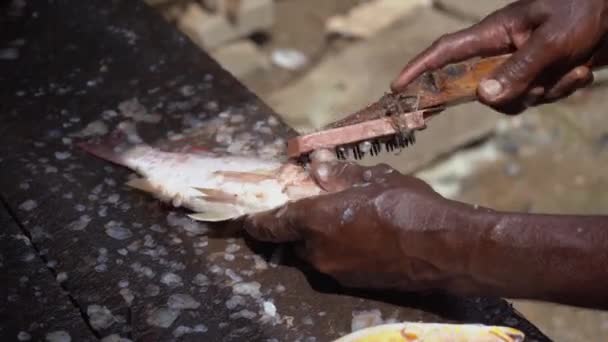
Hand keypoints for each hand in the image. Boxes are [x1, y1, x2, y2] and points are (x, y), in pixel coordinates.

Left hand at [243, 152, 488, 292]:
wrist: (444, 250)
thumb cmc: (406, 206)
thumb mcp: (373, 179)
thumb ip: (338, 175)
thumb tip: (317, 167)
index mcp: (315, 221)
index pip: (271, 223)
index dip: (257, 220)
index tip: (249, 216)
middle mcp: (317, 251)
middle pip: (291, 239)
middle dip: (295, 225)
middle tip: (310, 207)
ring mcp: (334, 271)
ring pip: (312, 252)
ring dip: (317, 238)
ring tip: (341, 219)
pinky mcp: (352, 283)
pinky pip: (332, 263)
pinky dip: (334, 249)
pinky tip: (358, 236)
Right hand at [391, 0, 607, 113]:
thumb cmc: (585, 11)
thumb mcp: (552, 42)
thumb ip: (517, 70)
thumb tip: (483, 98)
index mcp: (495, 33)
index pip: (446, 51)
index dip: (419, 68)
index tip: (398, 87)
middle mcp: (502, 51)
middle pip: (481, 88)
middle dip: (512, 94)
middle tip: (543, 82)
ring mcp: (520, 65)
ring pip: (512, 98)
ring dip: (546, 91)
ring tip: (577, 68)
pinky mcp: (538, 76)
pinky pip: (536, 98)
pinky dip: (560, 90)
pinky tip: (583, 71)